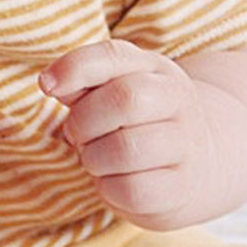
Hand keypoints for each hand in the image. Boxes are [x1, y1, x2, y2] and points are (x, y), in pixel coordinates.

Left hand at [39, 39, 214, 228]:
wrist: (200, 158)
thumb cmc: (137, 116)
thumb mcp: (113, 85)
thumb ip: (81, 79)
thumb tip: (51, 84)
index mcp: (153, 67)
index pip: (111, 55)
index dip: (72, 69)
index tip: (45, 86)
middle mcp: (177, 99)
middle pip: (125, 100)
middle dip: (84, 120)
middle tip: (75, 134)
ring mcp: (186, 144)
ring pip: (126, 149)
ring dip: (93, 157)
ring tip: (93, 157)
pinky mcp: (182, 189)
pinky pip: (133, 191)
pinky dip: (107, 188)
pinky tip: (110, 180)